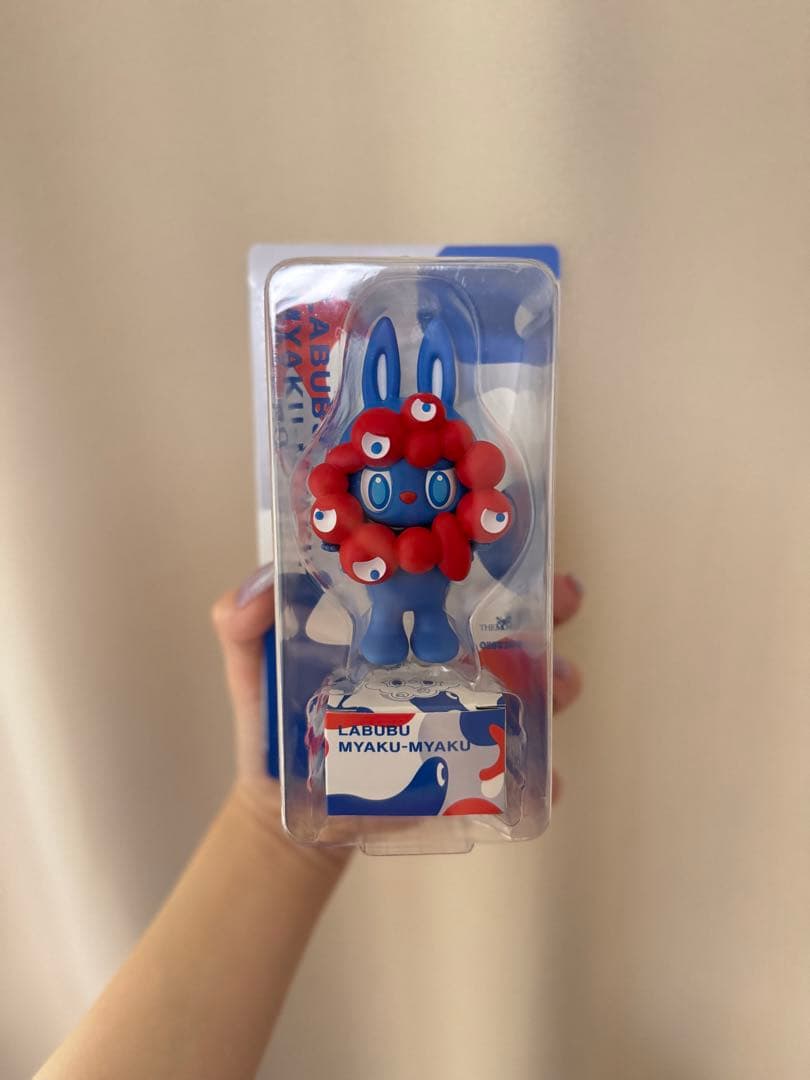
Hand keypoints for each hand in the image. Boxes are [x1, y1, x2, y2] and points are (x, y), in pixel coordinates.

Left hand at [211, 565, 582, 825]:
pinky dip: (543, 774)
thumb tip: (258, 588)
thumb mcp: (251, 663)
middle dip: (550, 606)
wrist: (282, 808)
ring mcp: (464, 718)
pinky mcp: (469, 774)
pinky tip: (545, 775)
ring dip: (556, 682)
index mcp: (406, 627)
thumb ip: (242, 622)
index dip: (492, 553)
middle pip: (513, 625)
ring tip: (552, 686)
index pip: (458, 580)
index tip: (516, 533)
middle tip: (560, 597)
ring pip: (532, 691)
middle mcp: (446, 664)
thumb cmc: (274, 724)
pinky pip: (519, 774)